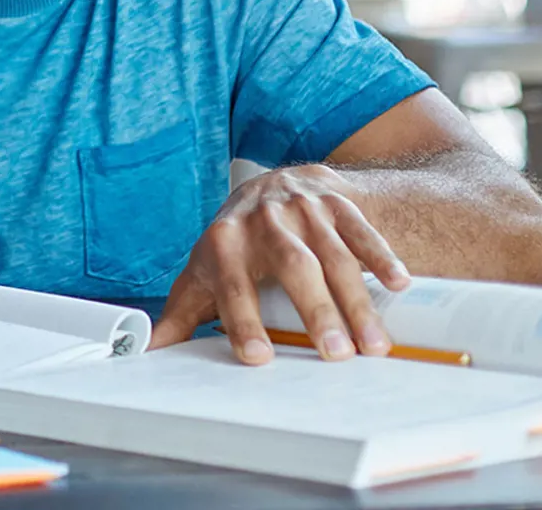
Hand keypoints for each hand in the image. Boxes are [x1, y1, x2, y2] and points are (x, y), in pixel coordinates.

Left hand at [150, 164, 409, 363]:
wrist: (273, 184)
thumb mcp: (203, 274)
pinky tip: (398, 285)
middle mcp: (263, 223)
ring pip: (333, 255)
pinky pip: (361, 229)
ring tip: (374, 345)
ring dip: (356, 300)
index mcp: (223, 244)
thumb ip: (179, 316)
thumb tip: (143, 353)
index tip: (258, 357)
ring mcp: (302, 211)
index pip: (232, 286)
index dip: (242, 320)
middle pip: (292, 267)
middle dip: (314, 312)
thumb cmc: (234, 243)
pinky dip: (381, 256)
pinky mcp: (336, 204)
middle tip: (335, 356)